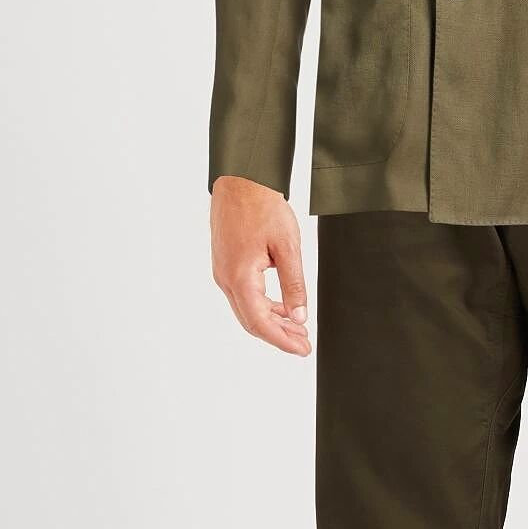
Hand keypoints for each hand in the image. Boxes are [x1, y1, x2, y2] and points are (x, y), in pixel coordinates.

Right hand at [210, 176, 310, 356]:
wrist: (241, 179)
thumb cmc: (262, 206)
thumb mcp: (288, 247)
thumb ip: (294, 285)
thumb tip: (299, 316)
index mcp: (240, 277)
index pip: (260, 323)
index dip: (282, 340)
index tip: (302, 349)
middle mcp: (226, 279)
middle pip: (251, 321)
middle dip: (279, 335)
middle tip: (304, 343)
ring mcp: (223, 272)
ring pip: (247, 309)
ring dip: (272, 321)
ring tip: (298, 328)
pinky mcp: (226, 264)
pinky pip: (243, 295)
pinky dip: (263, 306)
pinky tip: (282, 307)